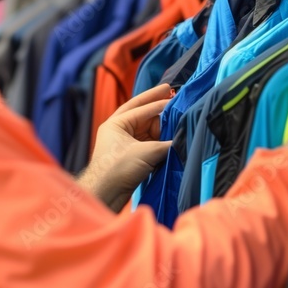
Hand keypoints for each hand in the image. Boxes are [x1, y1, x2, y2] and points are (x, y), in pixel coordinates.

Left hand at [78, 84, 173, 210]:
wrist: (105, 195)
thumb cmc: (118, 169)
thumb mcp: (146, 152)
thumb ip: (167, 144)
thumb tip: (182, 140)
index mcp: (116, 123)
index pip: (140, 107)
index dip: (158, 100)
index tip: (173, 93)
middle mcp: (119, 131)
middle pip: (142, 115)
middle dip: (158, 107)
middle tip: (172, 94)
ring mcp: (124, 144)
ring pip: (146, 129)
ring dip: (161, 126)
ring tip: (178, 118)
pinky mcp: (131, 157)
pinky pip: (148, 143)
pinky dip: (160, 140)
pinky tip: (171, 137)